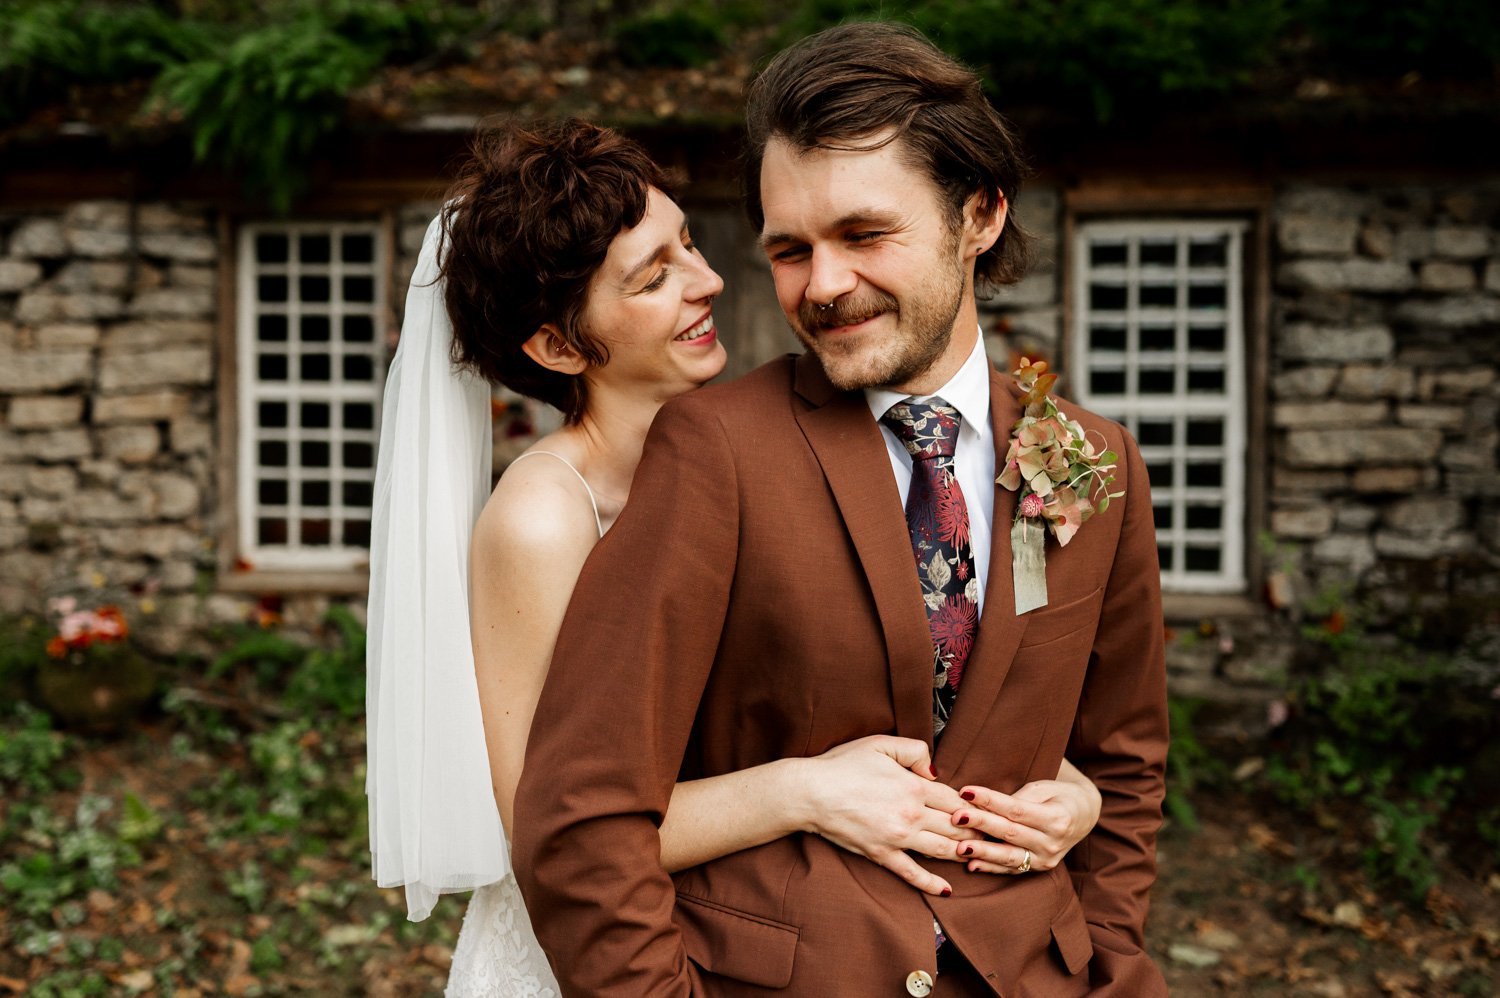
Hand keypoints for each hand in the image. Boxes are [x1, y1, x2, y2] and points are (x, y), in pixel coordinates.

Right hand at [793, 735, 977, 896]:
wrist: (811, 792)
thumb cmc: (842, 765)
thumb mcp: (880, 744)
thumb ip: (914, 751)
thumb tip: (935, 770)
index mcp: (913, 786)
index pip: (955, 799)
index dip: (973, 805)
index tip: (985, 811)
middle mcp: (911, 814)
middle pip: (956, 826)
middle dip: (978, 832)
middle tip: (995, 837)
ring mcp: (897, 837)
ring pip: (942, 850)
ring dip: (964, 854)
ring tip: (979, 857)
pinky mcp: (881, 855)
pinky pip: (912, 873)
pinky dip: (931, 883)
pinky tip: (946, 889)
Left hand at [948, 776, 1102, 874]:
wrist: (1084, 816)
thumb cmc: (1059, 796)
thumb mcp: (1044, 788)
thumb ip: (1019, 798)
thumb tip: (986, 804)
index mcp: (1057, 818)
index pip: (1017, 809)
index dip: (990, 800)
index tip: (966, 791)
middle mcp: (1053, 842)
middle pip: (1011, 832)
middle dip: (982, 824)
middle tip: (956, 817)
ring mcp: (1046, 859)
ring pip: (1010, 856)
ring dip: (984, 852)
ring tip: (960, 847)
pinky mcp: (1039, 869)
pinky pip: (1012, 870)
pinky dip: (991, 867)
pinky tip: (972, 864)